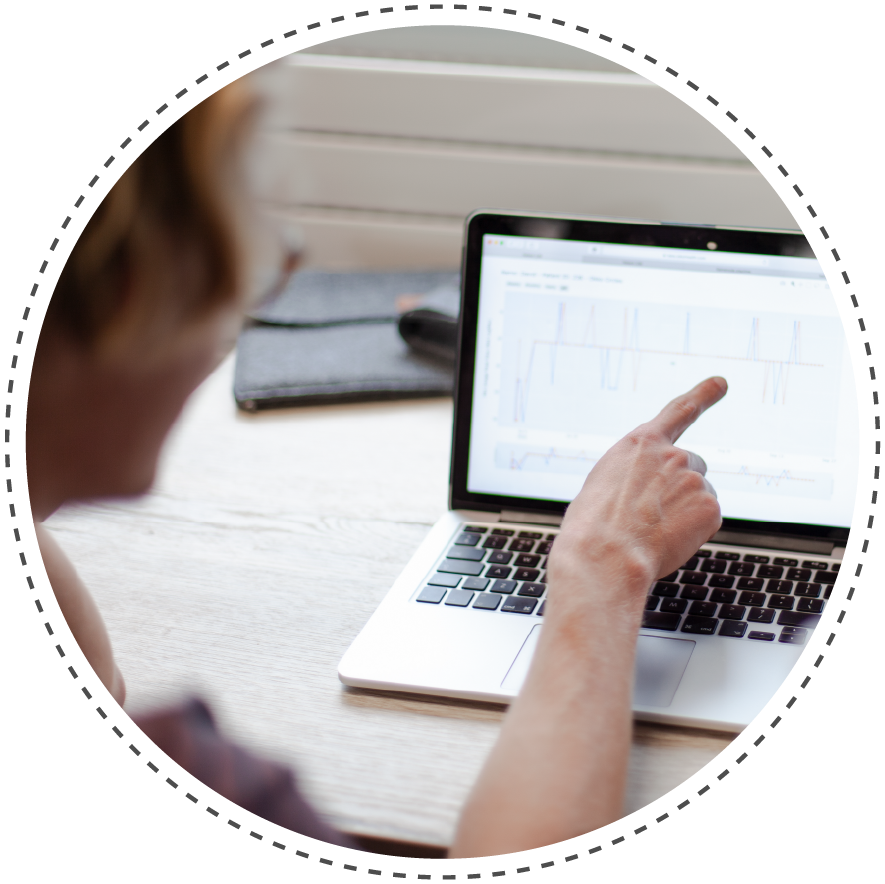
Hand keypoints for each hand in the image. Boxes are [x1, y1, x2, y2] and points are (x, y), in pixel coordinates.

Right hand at [547, 376, 727, 610]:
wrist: (605, 556)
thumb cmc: (593, 527)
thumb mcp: (604, 485)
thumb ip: (636, 476)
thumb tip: (654, 494)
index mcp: (639, 444)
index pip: (678, 411)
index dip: (703, 394)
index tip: (721, 383)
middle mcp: (672, 454)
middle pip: (691, 467)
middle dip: (679, 487)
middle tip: (651, 514)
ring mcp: (694, 479)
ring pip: (698, 495)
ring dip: (683, 512)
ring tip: (652, 531)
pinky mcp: (710, 507)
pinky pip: (707, 519)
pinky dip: (693, 532)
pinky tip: (668, 540)